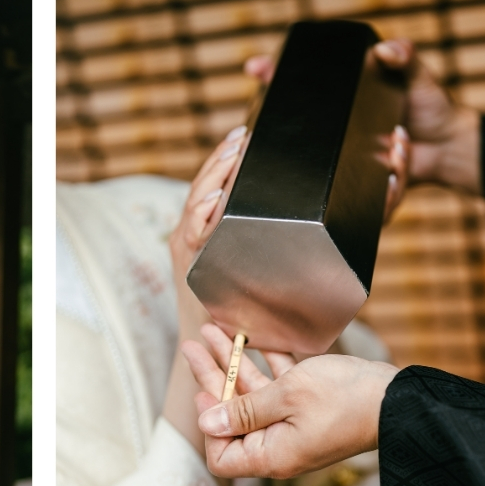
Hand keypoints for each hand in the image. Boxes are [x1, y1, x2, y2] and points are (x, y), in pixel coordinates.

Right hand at [169, 125, 250, 336]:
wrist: (215, 348)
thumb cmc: (241, 314)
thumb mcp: (249, 271)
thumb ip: (260, 247)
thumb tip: (298, 219)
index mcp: (202, 232)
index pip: (211, 187)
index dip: (224, 161)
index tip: (244, 137)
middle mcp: (189, 236)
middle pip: (202, 188)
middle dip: (221, 160)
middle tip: (241, 137)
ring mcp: (186, 249)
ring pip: (196, 203)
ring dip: (214, 176)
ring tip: (232, 154)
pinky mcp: (187, 263)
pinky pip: (193, 231)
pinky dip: (202, 211)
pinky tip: (217, 196)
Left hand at [180, 324, 397, 478]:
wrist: (401, 398)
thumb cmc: (346, 399)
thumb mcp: (287, 397)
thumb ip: (244, 410)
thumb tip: (207, 423)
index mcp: (271, 455)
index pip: (221, 456)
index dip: (210, 426)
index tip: (204, 394)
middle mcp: (279, 445)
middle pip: (232, 416)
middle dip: (212, 378)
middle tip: (193, 344)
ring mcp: (295, 427)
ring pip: (254, 395)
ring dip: (234, 362)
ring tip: (214, 330)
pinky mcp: (311, 409)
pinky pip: (279, 387)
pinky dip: (266, 363)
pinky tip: (254, 337)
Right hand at [244, 36, 478, 218]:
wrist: (450, 149)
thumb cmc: (431, 108)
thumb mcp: (418, 77)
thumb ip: (406, 58)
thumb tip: (386, 50)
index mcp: (338, 109)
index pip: (294, 90)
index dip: (272, 77)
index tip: (256, 67)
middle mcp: (333, 139)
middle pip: (300, 141)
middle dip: (314, 141)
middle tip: (361, 132)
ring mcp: (344, 166)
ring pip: (331, 175)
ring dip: (375, 158)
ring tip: (398, 142)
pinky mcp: (363, 193)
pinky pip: (367, 199)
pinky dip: (390, 182)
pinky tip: (403, 165)